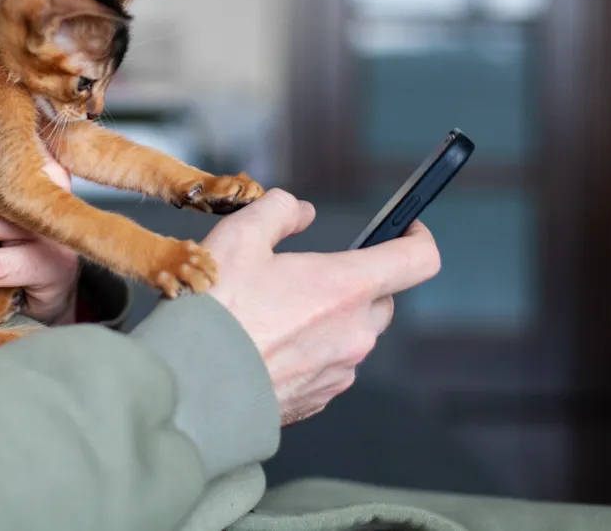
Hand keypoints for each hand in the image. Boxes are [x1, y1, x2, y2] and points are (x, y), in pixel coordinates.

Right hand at [203, 189, 440, 425]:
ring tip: (273, 315)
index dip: (417, 237)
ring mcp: (340, 372)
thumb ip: (279, 211)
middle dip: (354, 282)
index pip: (419, 259)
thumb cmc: (216, 312)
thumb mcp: (240, 236)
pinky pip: (329, 367)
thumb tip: (300, 210)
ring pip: (351, 335)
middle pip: (381, 299)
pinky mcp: (319, 399)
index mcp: (347, 287)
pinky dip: (309, 353)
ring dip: (327, 320)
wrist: (191, 386)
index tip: (405, 229)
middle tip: (305, 276)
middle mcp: (355, 332)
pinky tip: (266, 347)